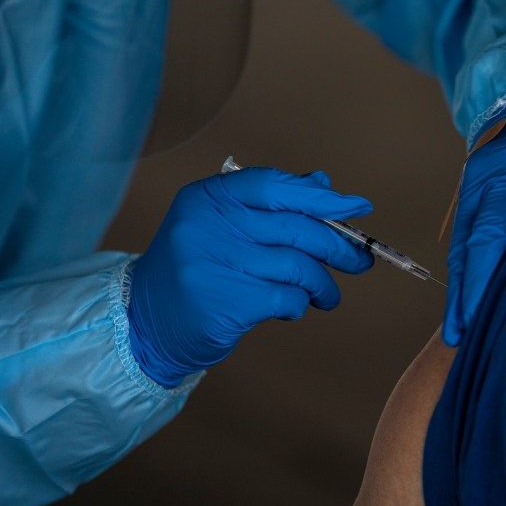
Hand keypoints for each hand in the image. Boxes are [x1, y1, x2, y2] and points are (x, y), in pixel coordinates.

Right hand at [127, 167, 373, 386]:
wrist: (147, 320)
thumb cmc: (198, 267)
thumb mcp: (225, 225)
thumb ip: (271, 205)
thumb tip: (323, 185)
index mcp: (209, 197)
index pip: (275, 184)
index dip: (321, 197)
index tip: (357, 207)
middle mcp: (208, 225)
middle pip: (295, 228)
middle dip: (337, 246)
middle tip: (359, 261)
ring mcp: (214, 264)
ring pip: (297, 267)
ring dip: (323, 284)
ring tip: (327, 295)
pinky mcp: (224, 303)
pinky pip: (286, 298)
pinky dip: (299, 305)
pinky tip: (293, 308)